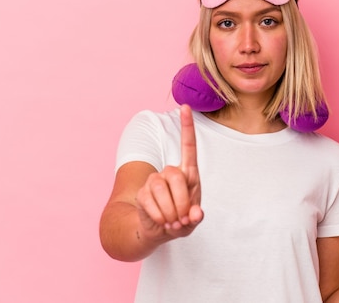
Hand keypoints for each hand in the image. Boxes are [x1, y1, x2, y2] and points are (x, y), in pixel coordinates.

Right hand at [135, 105, 203, 241]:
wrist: (160, 231)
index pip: (188, 146)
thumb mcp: (193, 220)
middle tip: (183, 218)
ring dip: (170, 211)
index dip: (187, 126)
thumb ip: (196, 217)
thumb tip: (195, 213)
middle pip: (175, 175)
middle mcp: (170, 172)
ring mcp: (154, 180)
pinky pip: (149, 201)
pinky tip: (162, 222)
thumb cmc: (181, 219)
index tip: (185, 107)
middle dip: (181, 200)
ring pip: (160, 188)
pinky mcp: (142, 192)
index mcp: (188, 174)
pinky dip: (159, 216)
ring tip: (173, 222)